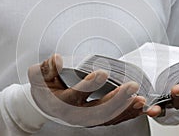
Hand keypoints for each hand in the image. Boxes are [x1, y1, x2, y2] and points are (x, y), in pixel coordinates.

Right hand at [28, 54, 146, 125]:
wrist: (46, 104)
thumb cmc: (45, 88)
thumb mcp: (38, 75)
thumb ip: (46, 68)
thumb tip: (57, 60)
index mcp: (61, 102)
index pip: (75, 96)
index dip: (88, 85)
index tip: (102, 73)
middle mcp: (76, 114)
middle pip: (98, 110)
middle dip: (116, 99)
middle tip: (131, 87)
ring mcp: (88, 119)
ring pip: (109, 117)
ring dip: (126, 109)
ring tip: (140, 100)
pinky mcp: (97, 119)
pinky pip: (114, 119)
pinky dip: (128, 114)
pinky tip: (140, 108)